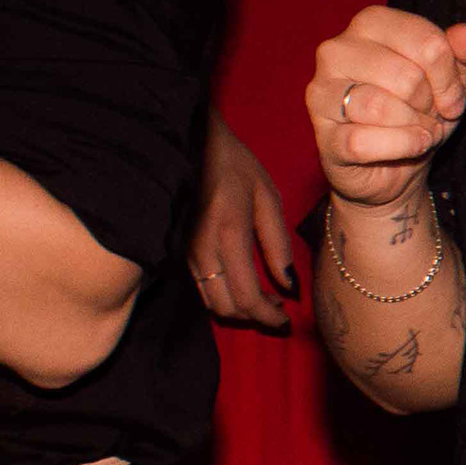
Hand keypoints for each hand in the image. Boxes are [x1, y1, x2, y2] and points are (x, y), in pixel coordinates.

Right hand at [188, 113, 298, 329]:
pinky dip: (223, 296)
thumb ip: (278, 244)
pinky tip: (243, 285)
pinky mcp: (176, 250)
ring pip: (210, 301)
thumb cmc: (233, 165)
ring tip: (264, 300)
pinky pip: (200, 287)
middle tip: (278, 312)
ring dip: (239, 309)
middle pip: (226, 307)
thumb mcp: (267, 197)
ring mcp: (184, 251)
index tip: (286, 321)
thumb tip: (289, 286)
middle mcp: (201, 249)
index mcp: (228, 234)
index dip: (267, 318)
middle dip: (254, 318)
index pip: (246, 296)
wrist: (186, 143)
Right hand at [310, 7, 465, 208]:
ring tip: (419, 131)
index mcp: (370, 23)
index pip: (428, 43)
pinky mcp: (323, 134)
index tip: (450, 97)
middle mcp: (337, 50)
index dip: (449, 78)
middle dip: (429, 104)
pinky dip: (399, 148)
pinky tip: (408, 148)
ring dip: (415, 127)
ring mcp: (321, 92)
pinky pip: (363, 142)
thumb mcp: (450, 78)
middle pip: (407, 77)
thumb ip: (463, 53)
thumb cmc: (420, 109)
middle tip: (427, 114)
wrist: (396, 164)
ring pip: (380, 106)